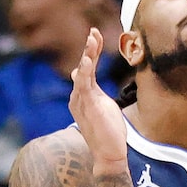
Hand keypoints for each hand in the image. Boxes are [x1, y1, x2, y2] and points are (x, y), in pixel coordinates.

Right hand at [69, 27, 128, 170]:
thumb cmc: (107, 132)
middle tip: (94, 32)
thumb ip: (92, 91)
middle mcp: (78, 97)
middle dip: (88, 49)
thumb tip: (79, 75)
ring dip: (87, 56)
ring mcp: (81, 102)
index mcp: (82, 96)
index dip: (91, 51)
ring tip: (92, 39)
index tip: (96, 34)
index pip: (86, 69)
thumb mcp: (100, 105)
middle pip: (83, 68)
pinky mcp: (88, 108)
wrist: (108, 154)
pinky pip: (84, 87)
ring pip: (83, 74)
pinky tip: (87, 61)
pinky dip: (85, 72)